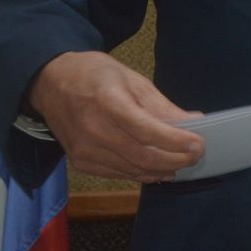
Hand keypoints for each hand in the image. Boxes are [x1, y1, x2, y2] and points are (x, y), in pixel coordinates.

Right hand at [27, 51, 203, 182]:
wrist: (51, 84)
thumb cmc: (94, 75)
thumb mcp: (131, 79)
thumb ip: (161, 106)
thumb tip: (193, 121)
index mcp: (107, 102)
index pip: (146, 131)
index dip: (175, 141)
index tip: (199, 144)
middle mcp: (93, 130)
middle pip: (142, 156)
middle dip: (175, 159)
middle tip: (196, 155)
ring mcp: (84, 150)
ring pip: (132, 170)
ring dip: (162, 169)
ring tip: (182, 162)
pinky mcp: (81, 163)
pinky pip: (119, 174)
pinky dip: (142, 174)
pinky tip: (159, 169)